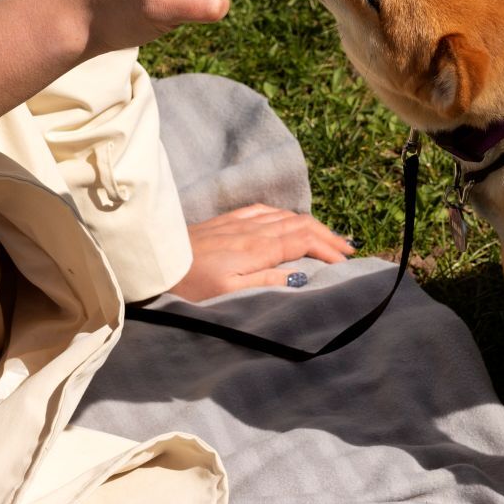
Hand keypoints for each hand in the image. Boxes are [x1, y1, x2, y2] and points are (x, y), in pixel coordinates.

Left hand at [167, 204, 354, 302]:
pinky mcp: (225, 221)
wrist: (157, 265)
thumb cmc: (191, 286)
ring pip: (284, 215)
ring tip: (327, 236)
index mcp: (257, 249)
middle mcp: (252, 230)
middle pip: (299, 224)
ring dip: (310, 224)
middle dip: (327, 235)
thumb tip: (301, 276)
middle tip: (347, 249)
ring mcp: (238, 222)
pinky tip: (287, 218)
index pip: (303, 240)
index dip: (328, 248)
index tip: (346, 261)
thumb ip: (267, 282)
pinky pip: (263, 210)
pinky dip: (285, 214)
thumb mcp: (230, 293)